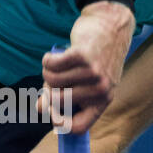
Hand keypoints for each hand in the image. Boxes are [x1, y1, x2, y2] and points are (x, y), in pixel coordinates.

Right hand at [38, 0, 134, 134]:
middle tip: (55, 76)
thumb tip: (40, 108)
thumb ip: (63, 96)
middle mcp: (100, 91)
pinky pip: (51, 65)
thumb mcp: (85, 81)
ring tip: (58, 63)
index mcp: (103, 101)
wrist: (112, 25)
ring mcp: (93, 74)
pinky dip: (47, 60)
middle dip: (48, 88)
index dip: (58, 123)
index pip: (78, 127)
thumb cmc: (95, 57)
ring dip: (48, 71)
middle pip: (56, 101)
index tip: (50, 112)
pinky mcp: (82, 56)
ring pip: (51, 80)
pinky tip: (53, 55)